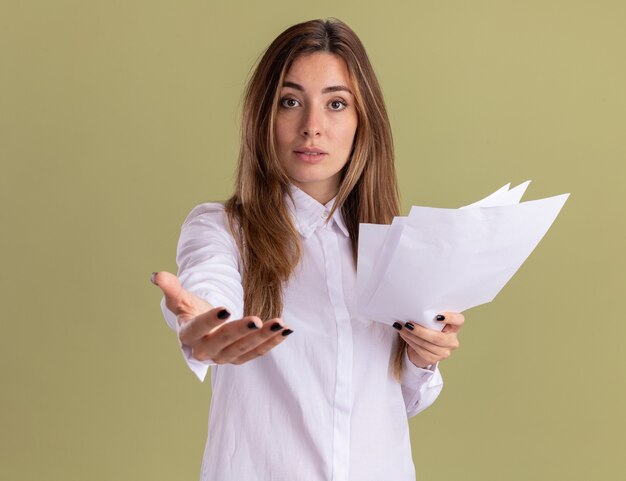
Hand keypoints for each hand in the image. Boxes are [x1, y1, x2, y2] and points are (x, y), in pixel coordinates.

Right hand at [151, 271, 293, 364]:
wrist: (202, 330)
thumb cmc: (191, 311)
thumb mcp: (180, 299)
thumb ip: (171, 288)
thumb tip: (156, 275)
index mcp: (189, 335)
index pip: (198, 329)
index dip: (210, 321)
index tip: (225, 309)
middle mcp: (206, 351)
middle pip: (224, 342)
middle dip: (241, 332)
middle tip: (256, 319)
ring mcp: (224, 357)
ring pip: (244, 349)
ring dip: (263, 337)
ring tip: (280, 323)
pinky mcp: (240, 357)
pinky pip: (258, 352)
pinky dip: (272, 342)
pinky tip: (286, 329)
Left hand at [396, 312, 464, 367]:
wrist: (421, 347)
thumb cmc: (427, 328)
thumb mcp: (430, 321)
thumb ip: (428, 316)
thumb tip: (413, 309)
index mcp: (454, 327)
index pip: (459, 320)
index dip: (450, 318)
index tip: (437, 316)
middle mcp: (452, 340)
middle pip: (438, 337)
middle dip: (421, 331)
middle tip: (408, 324)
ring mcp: (445, 351)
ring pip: (427, 344)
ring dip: (411, 336)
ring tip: (401, 328)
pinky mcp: (434, 359)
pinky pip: (421, 350)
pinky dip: (410, 341)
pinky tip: (404, 335)